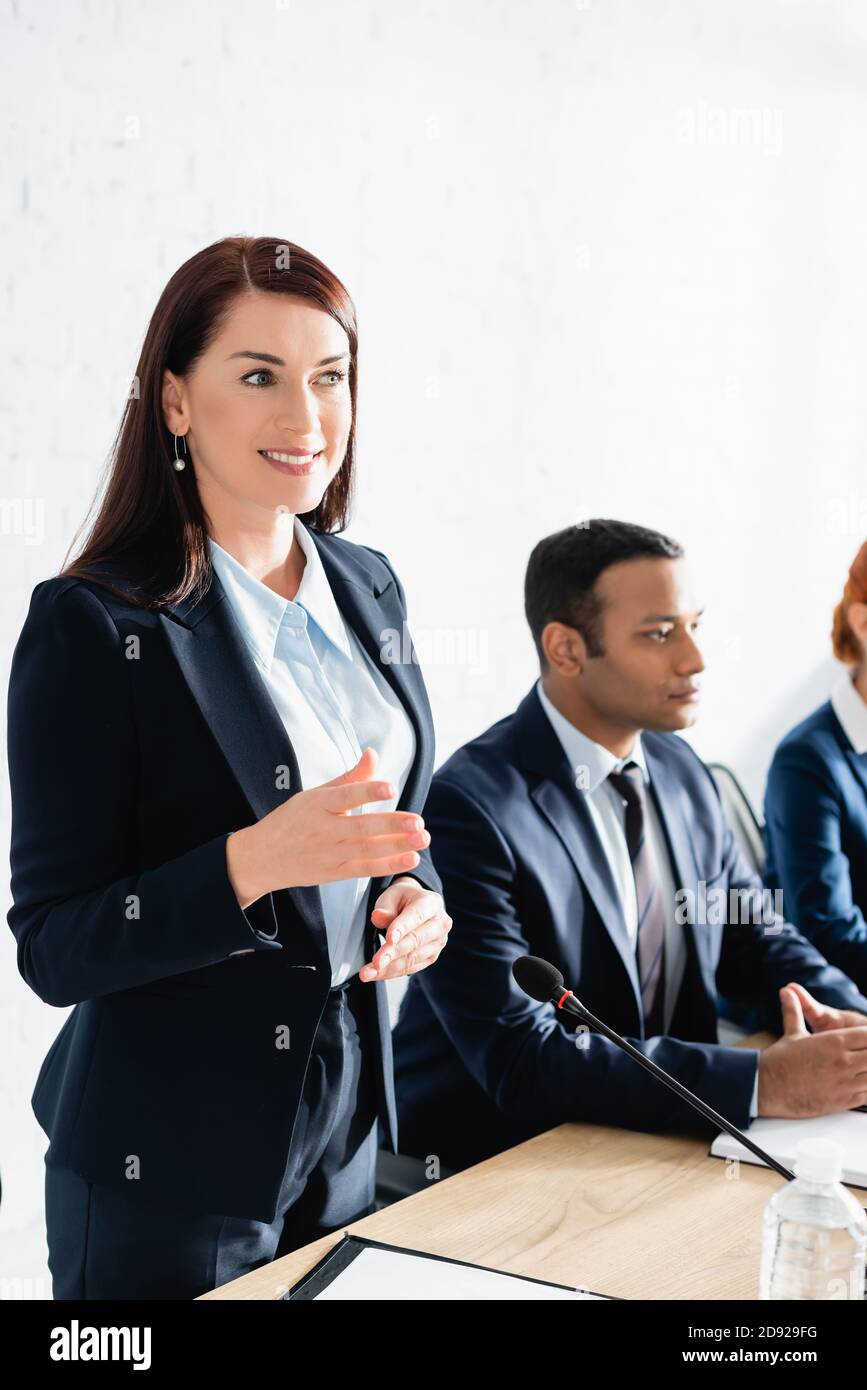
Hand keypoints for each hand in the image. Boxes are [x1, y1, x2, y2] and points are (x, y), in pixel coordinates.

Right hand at [225, 747, 429, 907]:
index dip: (368, 791)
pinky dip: (388, 866)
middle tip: (418, 821)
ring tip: (422, 839)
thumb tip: (373, 753)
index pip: (345, 797)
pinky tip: (410, 859)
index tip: (390, 787)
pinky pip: (364, 870)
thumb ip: (350, 778)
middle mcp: (323, 829)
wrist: (260, 858)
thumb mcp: (314, 794)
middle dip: (392, 825)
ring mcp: (329, 853)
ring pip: (367, 850)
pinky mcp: (334, 873)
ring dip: (397, 846)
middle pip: (361, 827)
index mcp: (317, 804)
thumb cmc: (291, 821)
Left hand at [359, 877, 451, 982]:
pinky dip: (391, 972)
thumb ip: (385, 907)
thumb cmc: (403, 900)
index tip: (389, 939)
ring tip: (368, 972)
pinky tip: (376, 974)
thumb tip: (378, 916)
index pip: (416, 916)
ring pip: (412, 958)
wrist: (415, 906)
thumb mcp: (391, 896)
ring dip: (388, 968)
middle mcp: (440, 924)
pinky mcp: (431, 957)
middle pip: (415, 941)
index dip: (402, 928)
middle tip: (375, 962)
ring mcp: (438, 942)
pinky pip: (410, 968)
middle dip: (393, 953)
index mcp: (431, 903)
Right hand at [757, 984, 866, 1116]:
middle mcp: (843, 1060)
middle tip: (861, 1055)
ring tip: (861, 1069)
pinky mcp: (842, 1101)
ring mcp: (845, 1082)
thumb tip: (786, 991)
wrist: (767, 1085)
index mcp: (835, 1041)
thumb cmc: (779, 1059)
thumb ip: (795, 1010)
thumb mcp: (793, 1032)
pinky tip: (861, 1085)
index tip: (863, 1040)